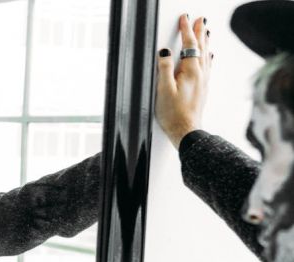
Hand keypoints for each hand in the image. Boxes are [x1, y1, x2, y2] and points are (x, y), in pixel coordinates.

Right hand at [155, 14, 212, 148]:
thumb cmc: (173, 114)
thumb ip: (165, 68)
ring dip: (205, 42)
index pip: (189, 45)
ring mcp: (203, 82)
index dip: (186, 30)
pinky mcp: (202, 89)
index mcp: (191, 72)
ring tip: (206, 31)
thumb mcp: (164, 90)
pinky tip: (209, 56)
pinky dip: (207, 57)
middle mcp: (200, 75)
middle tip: (200, 19)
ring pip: (206, 55)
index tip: (185, 18)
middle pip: (201, 48)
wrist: (186, 131)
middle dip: (199, 32)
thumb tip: (165, 52)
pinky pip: (207, 66)